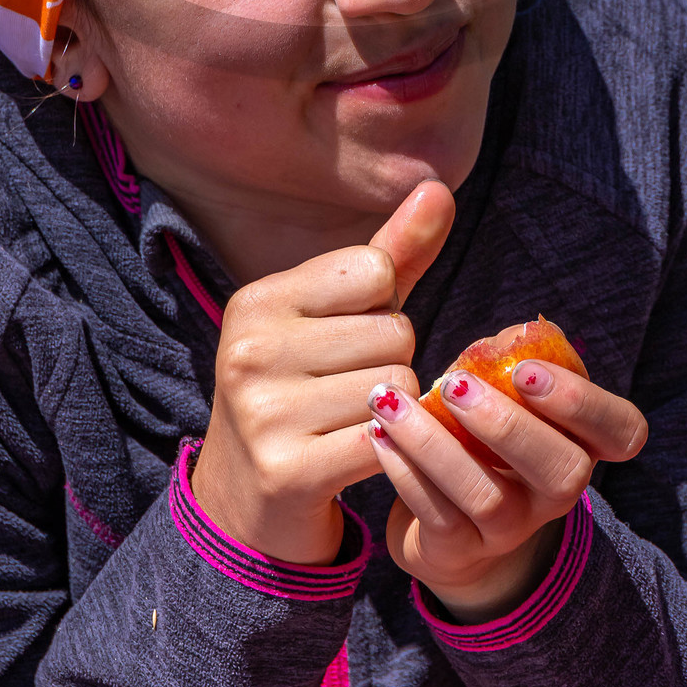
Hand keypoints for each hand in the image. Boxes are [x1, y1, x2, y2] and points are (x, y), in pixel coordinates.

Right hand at [189, 183, 454, 563]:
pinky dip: (392, 451)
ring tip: (347, 422)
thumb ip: (394, 253)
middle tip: (345, 390)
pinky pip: (389, 442)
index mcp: (258, 299)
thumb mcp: (341, 315)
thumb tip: (439, 187)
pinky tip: (357, 457)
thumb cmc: (308, 386)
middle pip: (395, 333)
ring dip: (396, 411)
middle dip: (392, 363)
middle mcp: (251, 348)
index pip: (375, 270)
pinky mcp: (289, 470)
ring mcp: (264, 411)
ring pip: (400, 387)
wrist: (248, 499)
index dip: (381, 308)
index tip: (345, 339)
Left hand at [369, 353, 646, 621]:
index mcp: (580, 444)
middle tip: (454, 382)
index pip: (622, 432)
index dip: (583, 403)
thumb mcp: (504, 398)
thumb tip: (508, 338)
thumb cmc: (481, 436)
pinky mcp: (461, 550)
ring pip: (486, 496)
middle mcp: (557, 494)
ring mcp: (512, 530)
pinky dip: (404, 470)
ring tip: (391, 402)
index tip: (527, 370)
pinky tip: (378, 433)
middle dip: (508, 423)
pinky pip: (437, 514)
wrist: (450, 527)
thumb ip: (509, 365)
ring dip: (434, 444)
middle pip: (562, 471)